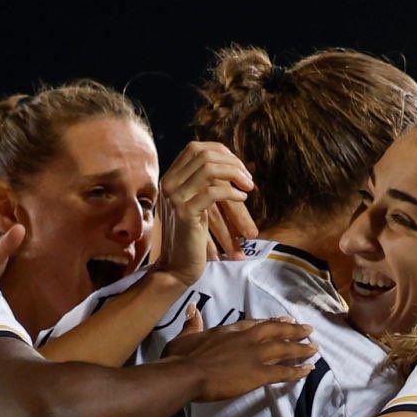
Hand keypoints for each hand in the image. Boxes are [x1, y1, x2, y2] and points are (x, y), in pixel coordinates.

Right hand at [151, 142, 255, 285]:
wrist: (177, 268)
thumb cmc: (191, 240)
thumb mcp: (196, 205)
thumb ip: (204, 184)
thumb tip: (233, 164)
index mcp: (170, 179)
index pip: (196, 148)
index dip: (223, 153)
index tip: (240, 169)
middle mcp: (168, 184)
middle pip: (204, 154)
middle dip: (232, 163)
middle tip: (248, 180)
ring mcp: (174, 197)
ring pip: (209, 168)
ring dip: (235, 174)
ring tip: (248, 189)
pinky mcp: (184, 212)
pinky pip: (213, 192)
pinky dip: (232, 193)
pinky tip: (242, 199)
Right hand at [165, 315, 315, 399]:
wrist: (186, 373)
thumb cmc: (181, 358)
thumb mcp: (185, 337)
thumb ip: (192, 324)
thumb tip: (193, 309)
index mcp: (229, 330)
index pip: (255, 323)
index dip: (272, 322)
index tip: (284, 320)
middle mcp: (246, 339)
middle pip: (276, 331)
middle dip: (294, 330)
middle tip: (308, 329)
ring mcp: (254, 355)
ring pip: (284, 349)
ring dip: (301, 348)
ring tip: (315, 348)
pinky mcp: (258, 374)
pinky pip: (283, 371)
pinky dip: (298, 370)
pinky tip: (309, 370)